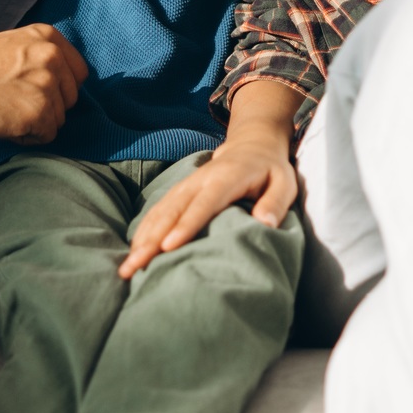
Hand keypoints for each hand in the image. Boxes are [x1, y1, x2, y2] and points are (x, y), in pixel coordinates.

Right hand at [0, 23, 88, 144]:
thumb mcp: (14, 43)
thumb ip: (40, 55)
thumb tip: (61, 79)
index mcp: (48, 37)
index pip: (78, 73)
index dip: (59, 89)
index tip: (36, 92)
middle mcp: (53, 57)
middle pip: (70, 98)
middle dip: (48, 107)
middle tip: (14, 104)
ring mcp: (47, 85)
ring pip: (59, 119)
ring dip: (36, 123)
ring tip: (6, 112)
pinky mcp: (38, 112)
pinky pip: (47, 135)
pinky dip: (28, 137)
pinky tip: (6, 125)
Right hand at [119, 138, 298, 277]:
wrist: (252, 145)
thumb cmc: (271, 170)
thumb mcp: (284, 182)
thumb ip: (275, 202)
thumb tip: (264, 224)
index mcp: (225, 178)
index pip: (203, 204)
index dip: (185, 225)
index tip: (168, 247)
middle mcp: (199, 180)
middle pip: (172, 211)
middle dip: (151, 239)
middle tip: (135, 266)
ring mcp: (186, 185)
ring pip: (160, 212)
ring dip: (142, 238)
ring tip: (127, 267)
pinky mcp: (180, 191)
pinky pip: (158, 211)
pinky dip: (144, 230)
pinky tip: (134, 251)